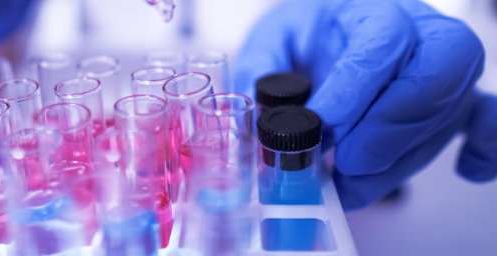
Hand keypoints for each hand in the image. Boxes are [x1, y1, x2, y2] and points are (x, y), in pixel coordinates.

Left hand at [234, 0, 496, 208]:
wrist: (331, 30)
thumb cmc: (307, 35)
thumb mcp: (273, 40)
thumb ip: (262, 73)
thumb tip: (262, 121)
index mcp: (370, 9)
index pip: (382, 41)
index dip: (356, 90)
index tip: (323, 128)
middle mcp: (419, 30)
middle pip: (436, 72)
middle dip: (389, 129)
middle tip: (346, 165)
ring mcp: (442, 65)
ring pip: (448, 112)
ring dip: (400, 160)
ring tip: (351, 185)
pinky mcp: (454, 97)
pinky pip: (485, 119)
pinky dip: (482, 149)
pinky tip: (466, 168)